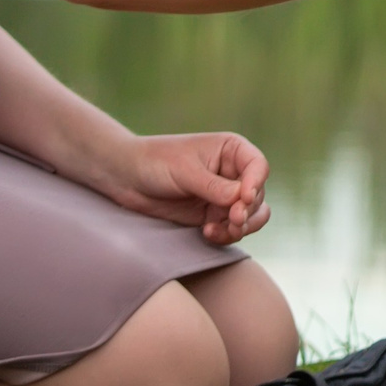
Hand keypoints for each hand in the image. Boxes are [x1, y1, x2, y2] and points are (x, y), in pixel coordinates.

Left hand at [97, 131, 271, 244]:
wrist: (127, 178)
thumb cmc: (156, 162)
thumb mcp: (186, 171)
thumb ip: (215, 187)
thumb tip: (243, 200)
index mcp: (231, 150)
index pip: (258, 166)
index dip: (257, 183)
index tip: (244, 199)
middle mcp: (233, 173)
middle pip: (258, 195)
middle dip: (248, 211)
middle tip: (232, 221)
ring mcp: (224, 196)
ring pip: (251, 216)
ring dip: (240, 227)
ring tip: (219, 231)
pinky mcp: (212, 215)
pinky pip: (231, 229)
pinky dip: (225, 235)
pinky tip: (207, 233)